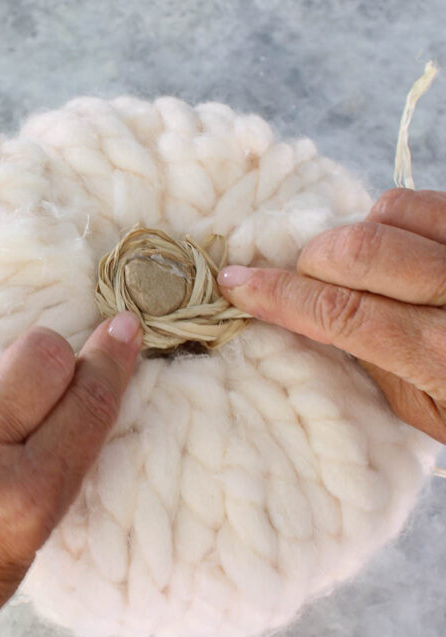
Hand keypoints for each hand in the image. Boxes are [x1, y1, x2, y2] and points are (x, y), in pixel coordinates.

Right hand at [218, 188, 445, 443]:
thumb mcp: (427, 413)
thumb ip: (372, 361)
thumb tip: (309, 315)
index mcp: (444, 360)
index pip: (340, 312)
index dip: (278, 295)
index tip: (236, 283)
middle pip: (359, 249)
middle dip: (312, 260)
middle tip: (306, 279)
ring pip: (391, 210)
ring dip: (356, 236)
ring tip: (361, 265)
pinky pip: (425, 199)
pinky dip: (394, 217)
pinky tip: (401, 249)